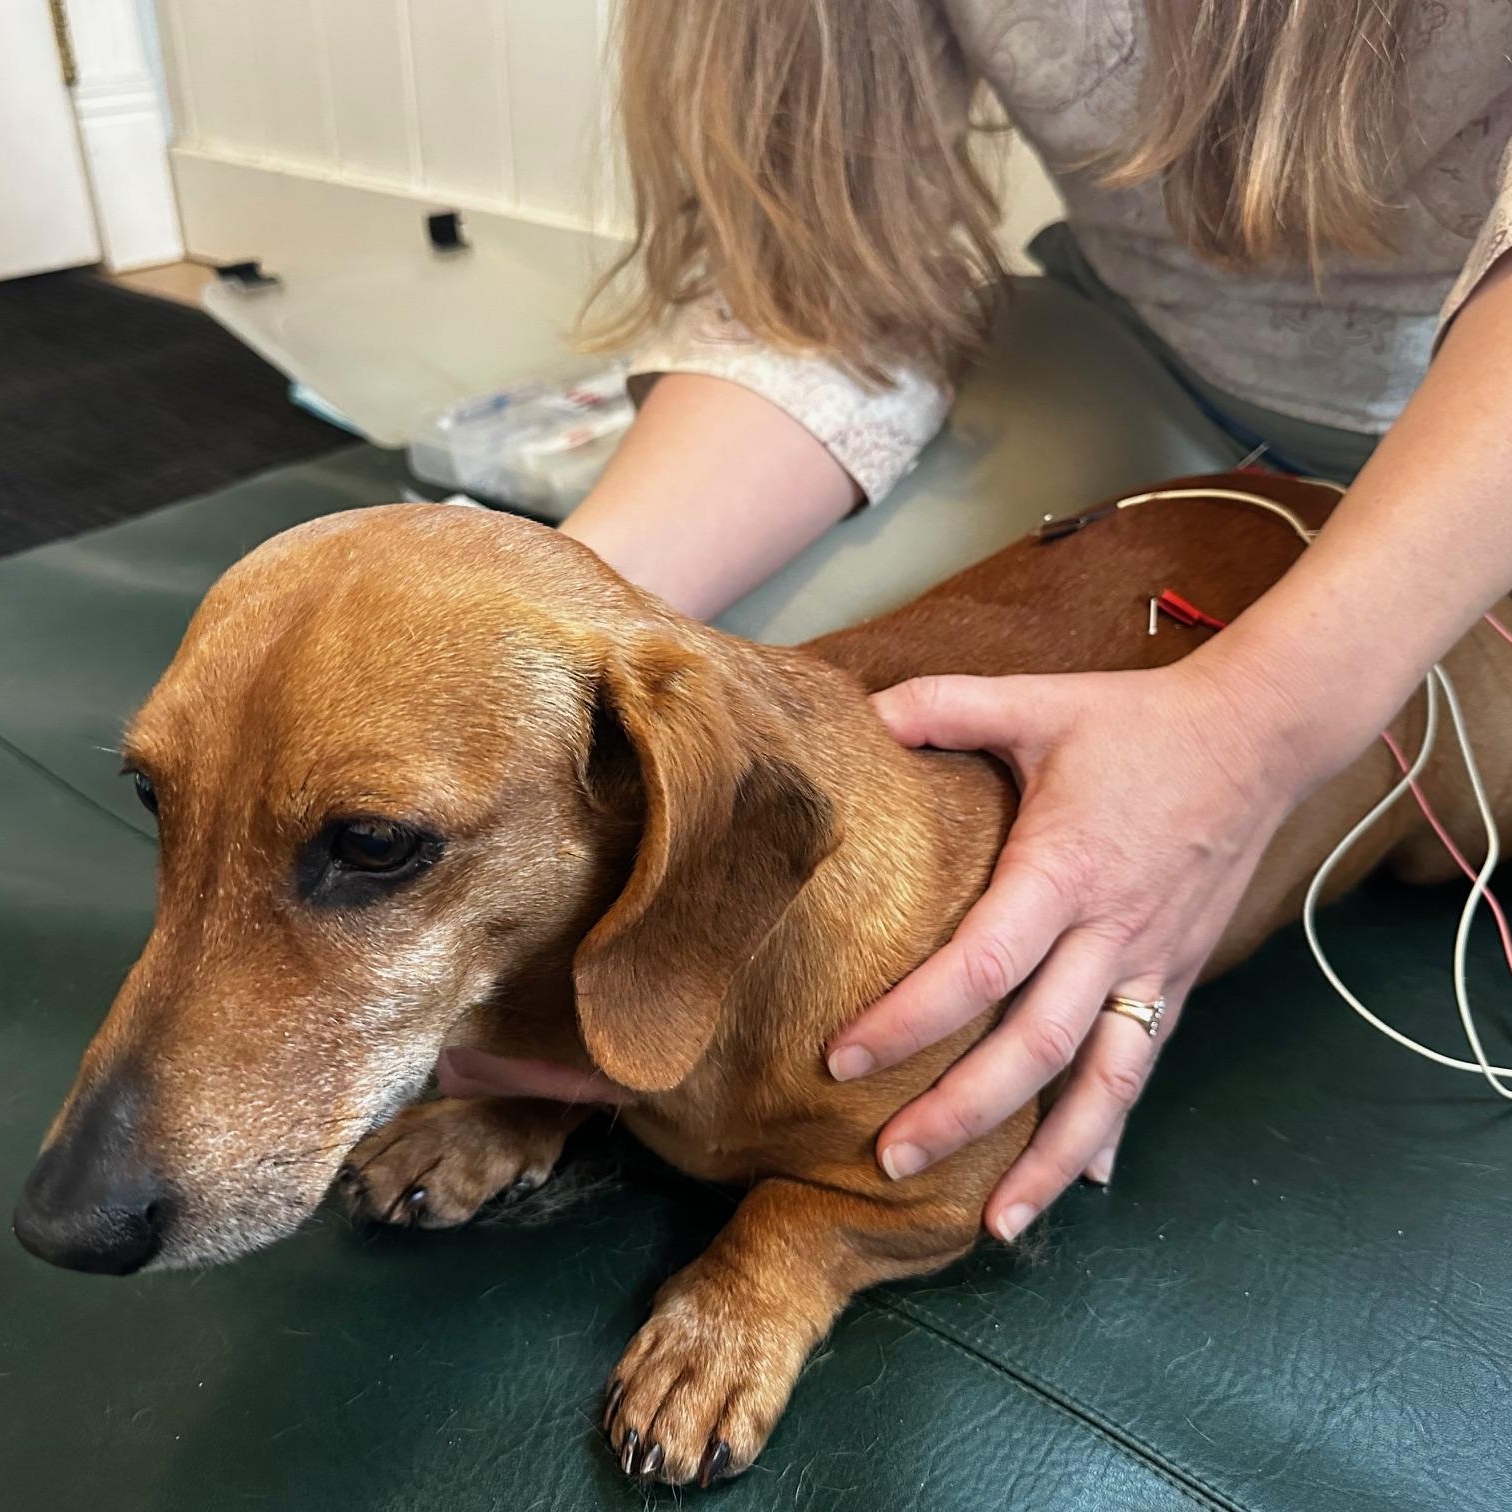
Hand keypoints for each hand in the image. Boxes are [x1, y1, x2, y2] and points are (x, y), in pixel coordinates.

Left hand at [825, 657, 1314, 1240]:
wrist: (1258, 737)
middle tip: (887, 1161)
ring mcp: (1154, 964)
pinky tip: (1089, 1182)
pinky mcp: (1179, 977)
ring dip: (1049, 1162)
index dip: (909, 1018)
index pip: (980, 965)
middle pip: (1036, 1048)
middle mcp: (1112, 933)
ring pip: (1104, 1085)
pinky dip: (1112, 1129)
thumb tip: (860, 715)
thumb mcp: (1037, 703)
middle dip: (960, 1114)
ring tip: (992, 1226)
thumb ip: (945, 706)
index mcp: (1064, 870)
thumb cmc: (1137, 721)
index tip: (839, 1057)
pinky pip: (1143, 1065)